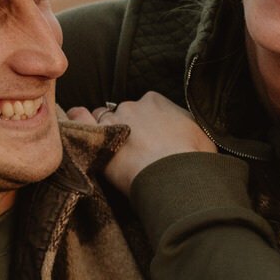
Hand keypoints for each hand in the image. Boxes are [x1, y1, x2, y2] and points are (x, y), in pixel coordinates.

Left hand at [64, 92, 217, 193]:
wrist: (176, 177)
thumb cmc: (193, 161)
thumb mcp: (203, 139)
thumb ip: (190, 131)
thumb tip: (192, 138)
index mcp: (157, 101)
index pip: (144, 107)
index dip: (144, 123)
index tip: (148, 138)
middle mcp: (133, 105)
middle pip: (122, 112)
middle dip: (125, 126)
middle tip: (132, 149)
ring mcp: (113, 120)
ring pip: (101, 118)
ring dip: (104, 130)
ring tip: (110, 149)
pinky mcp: (98, 137)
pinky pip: (80, 119)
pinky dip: (77, 119)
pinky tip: (77, 123)